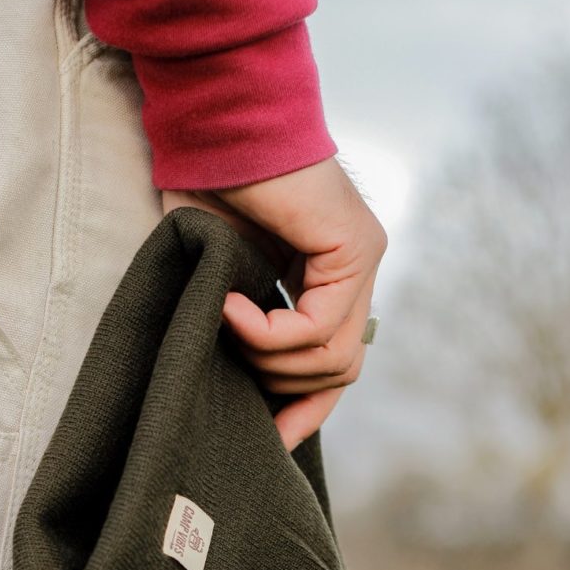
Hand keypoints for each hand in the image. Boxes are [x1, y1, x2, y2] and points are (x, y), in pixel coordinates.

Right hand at [161, 156, 387, 451]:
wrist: (211, 125)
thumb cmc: (206, 194)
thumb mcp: (226, 284)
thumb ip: (247, 330)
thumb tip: (244, 392)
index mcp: (329, 283)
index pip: (334, 368)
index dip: (304, 414)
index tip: (269, 444)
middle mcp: (356, 275)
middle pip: (338, 373)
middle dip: (284, 392)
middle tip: (233, 369)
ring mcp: (363, 260)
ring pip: (334, 361)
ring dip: (270, 361)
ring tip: (225, 323)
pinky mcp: (356, 247)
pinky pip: (318, 329)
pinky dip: (268, 334)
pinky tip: (231, 308)